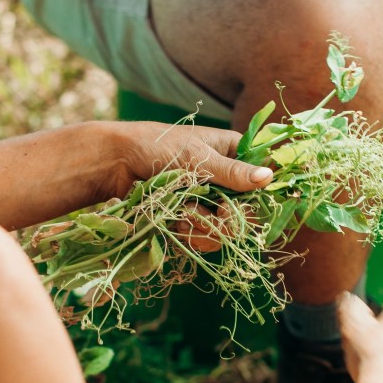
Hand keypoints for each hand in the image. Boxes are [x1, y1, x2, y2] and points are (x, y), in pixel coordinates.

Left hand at [104, 121, 272, 252]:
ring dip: (205, 229)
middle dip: (226, 221)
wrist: (114, 163)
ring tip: (183, 218)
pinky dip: (192, 235)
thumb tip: (269, 178)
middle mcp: (224, 177)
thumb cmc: (154, 146)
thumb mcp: (195, 156)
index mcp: (231, 152)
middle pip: (245, 212)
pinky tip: (176, 225)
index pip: (260, 180)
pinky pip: (204, 236)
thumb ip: (231, 172)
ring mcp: (207, 199)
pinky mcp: (191, 216)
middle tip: (207, 217)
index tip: (236, 208)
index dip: (254, 200)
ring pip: (225, 229)